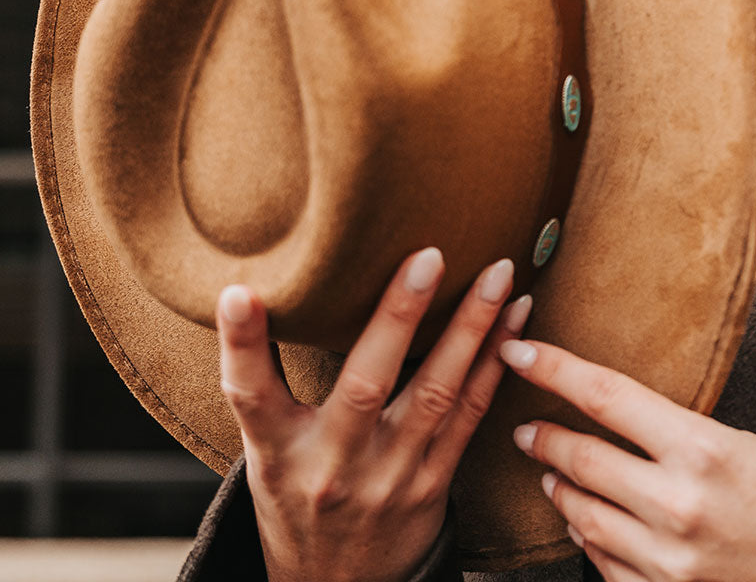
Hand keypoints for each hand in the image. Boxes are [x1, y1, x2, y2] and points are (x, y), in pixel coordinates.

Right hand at [217, 249, 531, 581]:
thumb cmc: (299, 500)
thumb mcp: (268, 453)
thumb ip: (272, 388)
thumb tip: (263, 291)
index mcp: (278, 452)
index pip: (249, 394)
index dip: (242, 344)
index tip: (238, 292)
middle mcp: (332, 464)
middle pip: (365, 383)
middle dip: (399, 316)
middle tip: (430, 255)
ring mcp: (389, 477)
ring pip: (437, 392)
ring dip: (473, 328)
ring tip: (499, 274)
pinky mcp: (433, 484)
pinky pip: (471, 414)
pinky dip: (494, 363)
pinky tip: (516, 320)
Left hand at [500, 339, 755, 581]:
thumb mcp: (721, 437)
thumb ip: (658, 427)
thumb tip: (594, 410)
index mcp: (699, 445)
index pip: (606, 395)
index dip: (554, 370)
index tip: (519, 352)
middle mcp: (679, 502)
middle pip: (584, 459)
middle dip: (544, 439)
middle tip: (524, 428)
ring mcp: (669, 557)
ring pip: (583, 515)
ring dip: (559, 489)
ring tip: (550, 473)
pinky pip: (602, 563)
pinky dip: (587, 538)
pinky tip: (584, 522)